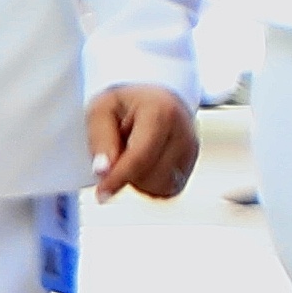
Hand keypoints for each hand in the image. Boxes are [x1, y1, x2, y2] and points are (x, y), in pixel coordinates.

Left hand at [87, 85, 197, 201]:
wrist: (154, 99)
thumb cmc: (126, 104)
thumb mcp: (101, 110)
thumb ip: (100, 139)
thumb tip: (103, 171)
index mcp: (162, 110)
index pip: (140, 156)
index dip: (118, 178)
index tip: (101, 193)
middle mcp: (184, 132)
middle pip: (149, 175)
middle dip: (125, 173)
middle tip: (116, 151)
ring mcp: (191, 152)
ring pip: (159, 187)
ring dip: (137, 180)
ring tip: (131, 153)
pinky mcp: (190, 169)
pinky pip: (165, 191)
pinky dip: (148, 184)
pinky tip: (143, 164)